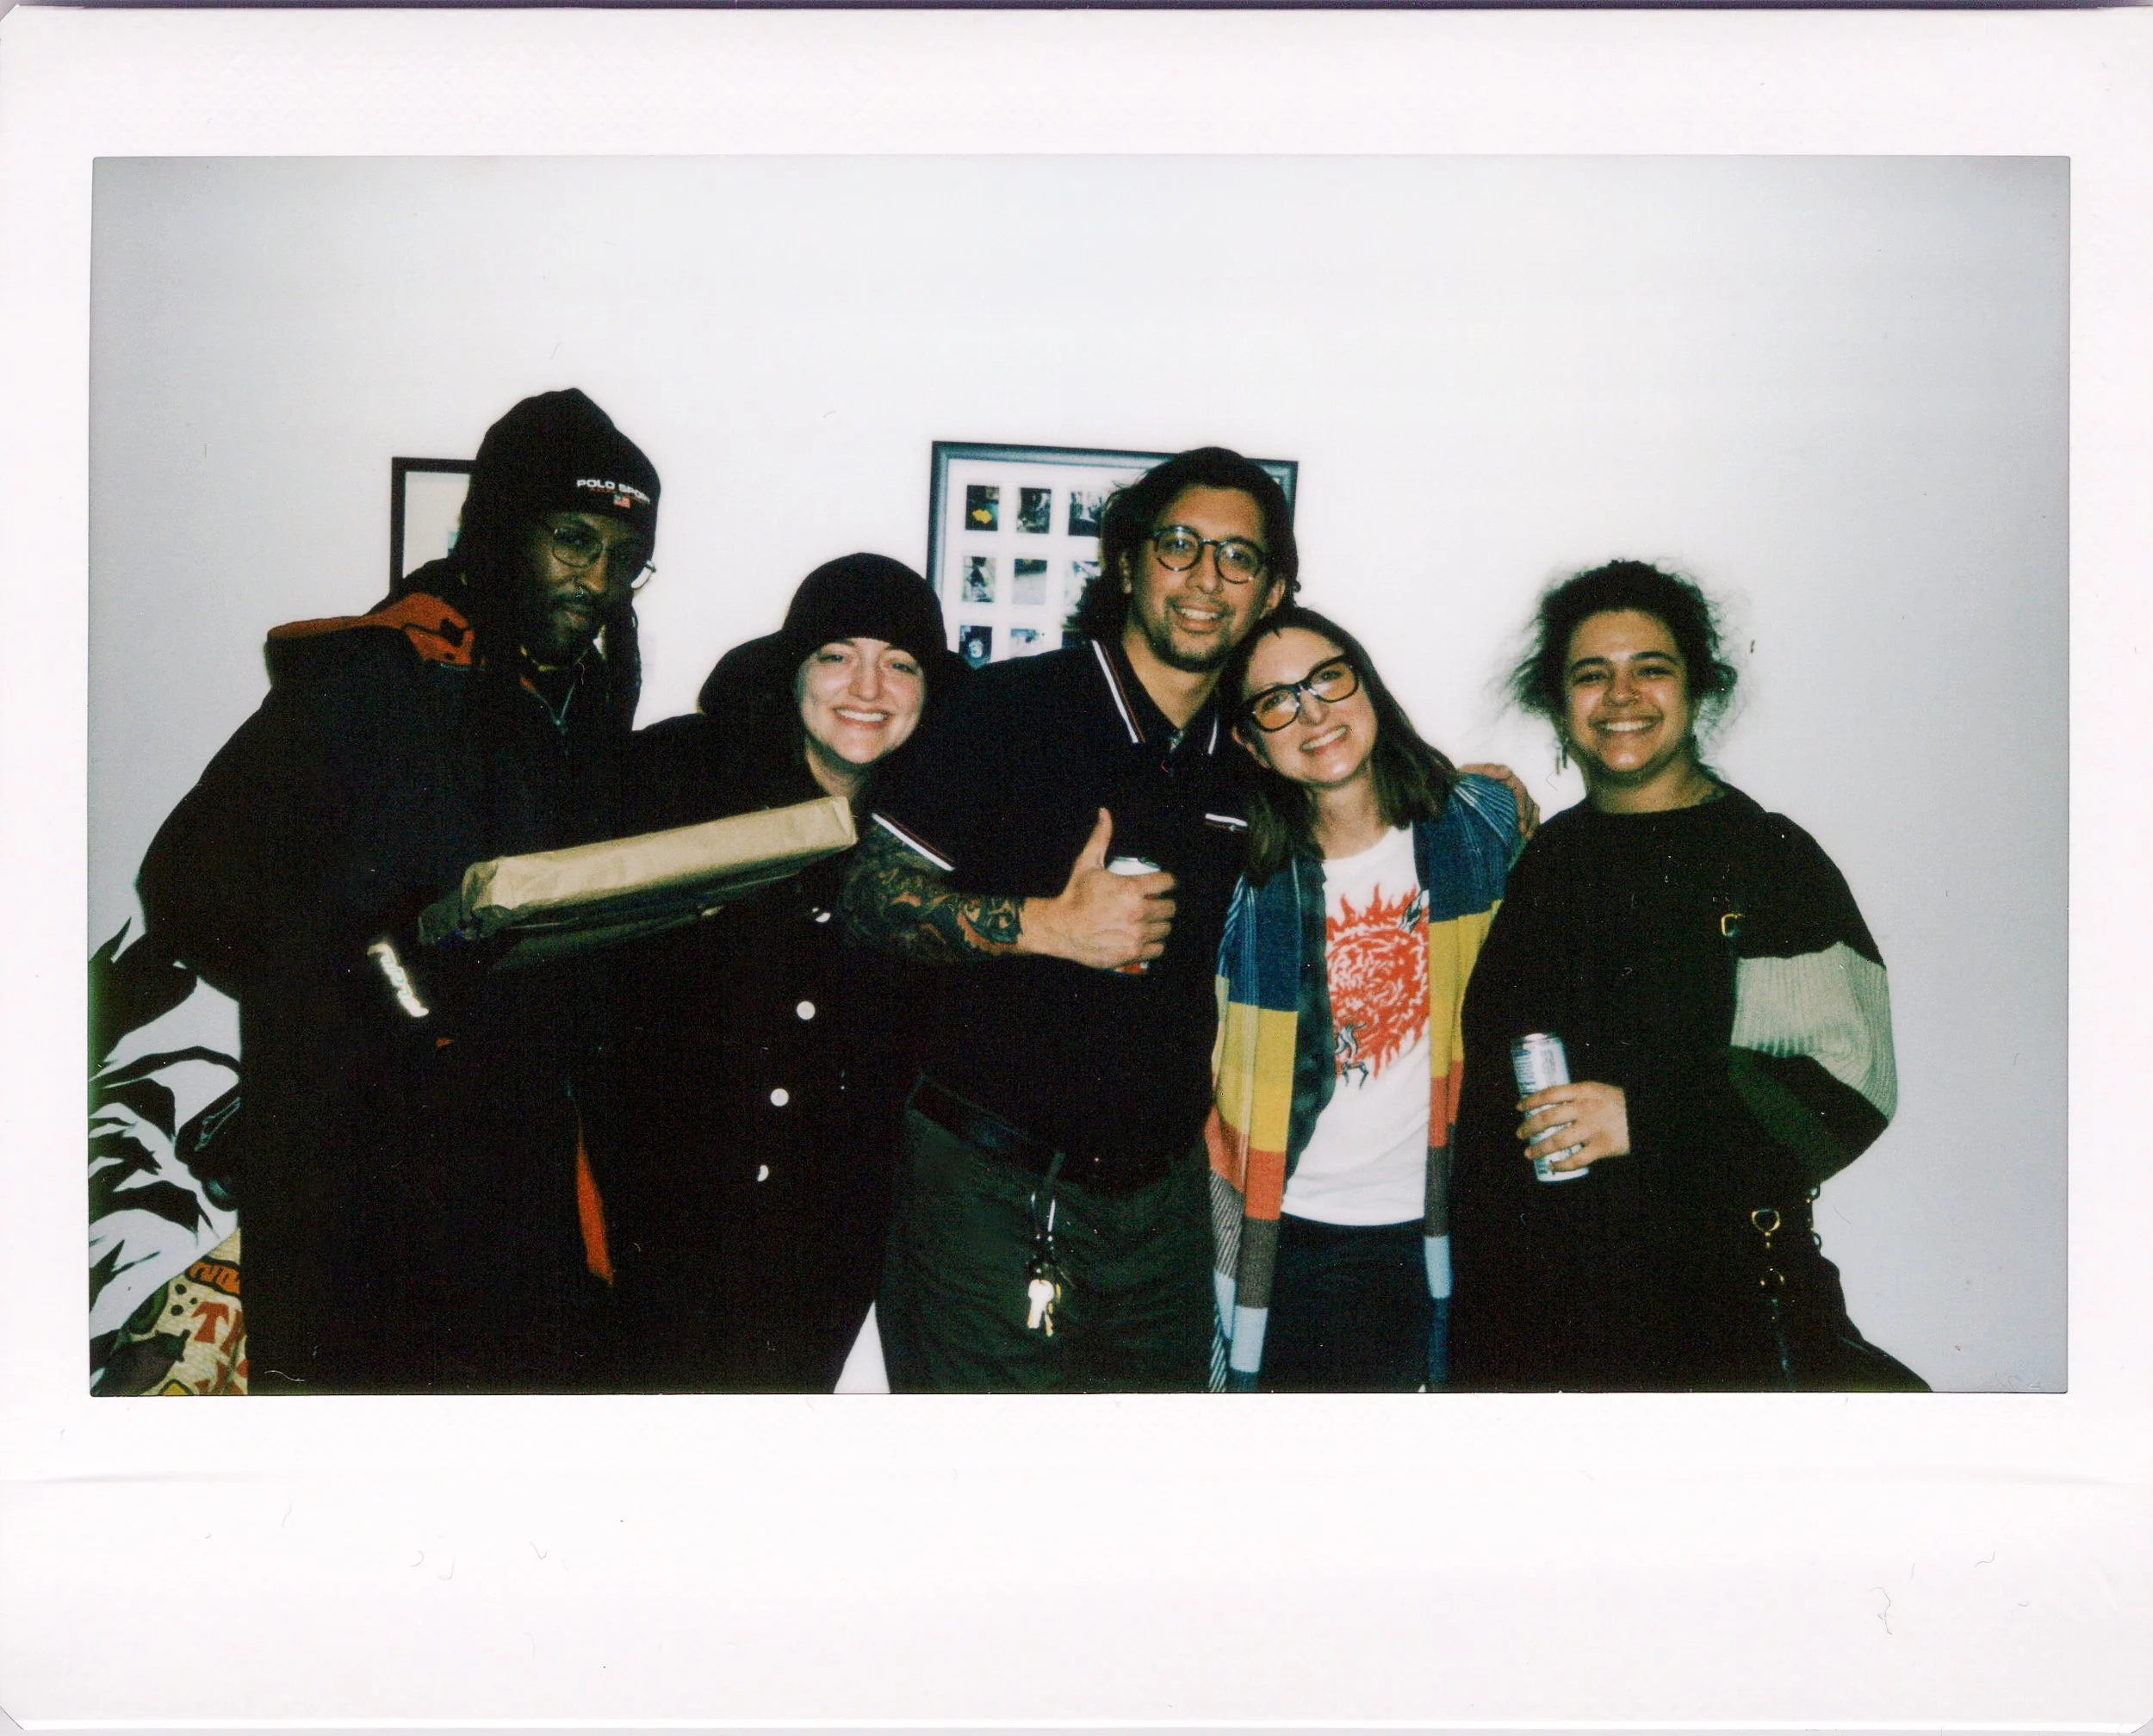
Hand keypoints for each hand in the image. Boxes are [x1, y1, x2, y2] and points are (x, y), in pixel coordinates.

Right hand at [1020, 808, 1174, 970]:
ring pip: (1165, 928)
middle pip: (1170, 907)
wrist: (1060, 927)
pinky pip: (1158, 948)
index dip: (1168, 881)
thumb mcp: (1087, 864)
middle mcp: (1138, 912)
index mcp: (1131, 889)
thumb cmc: (1075, 895)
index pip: (1167, 882)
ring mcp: (1136, 934)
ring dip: (1160, 924)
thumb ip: (1100, 838)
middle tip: (1155, 904)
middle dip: (1165, 904)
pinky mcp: (1132, 952)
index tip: (1164, 884)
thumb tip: (1104, 813)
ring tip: (1150, 921)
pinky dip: (1154, 944)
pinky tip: (1146, 937)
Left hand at [1458, 763, 1538, 838]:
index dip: (1521, 803)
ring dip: (1531, 822)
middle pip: (1527, 801)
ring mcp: (1512, 797)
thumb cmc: (1460, 780)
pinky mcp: (1512, 808)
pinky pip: (1528, 815)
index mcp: (1504, 777)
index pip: (1519, 789)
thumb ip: (1487, 770)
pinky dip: (1530, 824)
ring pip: (1531, 808)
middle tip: (1522, 831)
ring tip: (1526, 836)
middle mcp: (1511, 786)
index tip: (1519, 816)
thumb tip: (1509, 771)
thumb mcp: (1469, 772)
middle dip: (1527, 817)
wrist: (1450, 789)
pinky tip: (1526, 837)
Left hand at [1516, 1080, 1628, 1170]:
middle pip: (1548, 1118)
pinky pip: (1576, 1159)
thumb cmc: (1619, 1103)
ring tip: (1529, 1153)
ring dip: (1539, 1148)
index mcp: (1583, 1091)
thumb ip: (1576, 1096)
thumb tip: (1549, 1104)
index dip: (1530, 1101)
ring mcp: (1593, 1128)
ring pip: (1557, 1141)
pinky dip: (1562, 1165)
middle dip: (1529, 1128)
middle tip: (1520, 1134)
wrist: (1647, 1116)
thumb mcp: (1597, 1090)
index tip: (1519, 1108)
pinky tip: (1553, 1166)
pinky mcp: (1602, 1147)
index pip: (1549, 1094)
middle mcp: (1585, 1108)